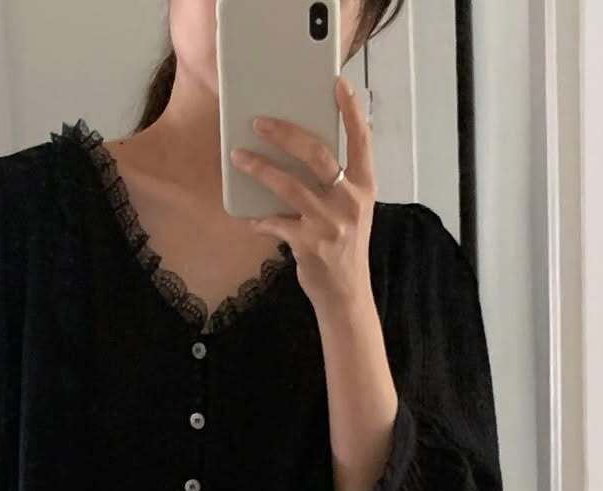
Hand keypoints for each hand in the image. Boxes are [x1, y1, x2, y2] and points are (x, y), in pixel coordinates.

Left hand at [230, 77, 376, 316]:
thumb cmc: (342, 245)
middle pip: (317, 153)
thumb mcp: (350, 210)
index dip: (351, 110)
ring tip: (238, 156)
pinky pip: (277, 221)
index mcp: (365, 187)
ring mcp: (330, 223)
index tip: (338, 84)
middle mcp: (350, 201)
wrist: (345, 294)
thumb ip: (335, 182)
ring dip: (259, 168)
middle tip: (259, 121)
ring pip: (289, 184)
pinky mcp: (310, 244)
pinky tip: (250, 216)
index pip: (361, 140)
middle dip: (284, 133)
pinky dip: (261, 218)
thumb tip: (298, 149)